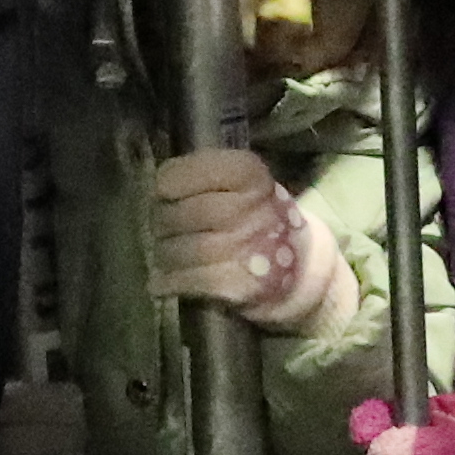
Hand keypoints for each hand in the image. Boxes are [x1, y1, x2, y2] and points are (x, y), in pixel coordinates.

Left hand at [143, 147, 342, 326]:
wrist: (299, 269)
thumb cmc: (257, 217)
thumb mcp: (243, 184)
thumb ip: (204, 175)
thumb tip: (156, 187)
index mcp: (253, 177)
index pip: (199, 170)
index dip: (171, 180)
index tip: (163, 190)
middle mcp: (252, 210)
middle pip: (182, 213)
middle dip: (162, 221)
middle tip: (162, 227)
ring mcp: (247, 249)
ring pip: (179, 249)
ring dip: (164, 253)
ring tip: (166, 253)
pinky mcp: (240, 284)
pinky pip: (187, 280)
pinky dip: (168, 282)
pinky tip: (161, 282)